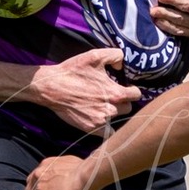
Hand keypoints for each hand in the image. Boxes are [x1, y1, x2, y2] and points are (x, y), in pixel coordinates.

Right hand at [26, 48, 140, 132]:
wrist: (52, 87)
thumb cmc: (73, 71)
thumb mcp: (95, 56)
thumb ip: (115, 56)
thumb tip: (122, 65)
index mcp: (116, 93)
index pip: (136, 95)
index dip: (132, 89)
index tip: (125, 88)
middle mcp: (111, 109)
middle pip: (128, 108)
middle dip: (123, 102)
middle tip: (112, 96)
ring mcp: (101, 121)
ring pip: (117, 120)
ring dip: (113, 113)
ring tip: (103, 105)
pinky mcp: (91, 129)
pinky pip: (107, 133)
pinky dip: (105, 127)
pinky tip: (99, 118)